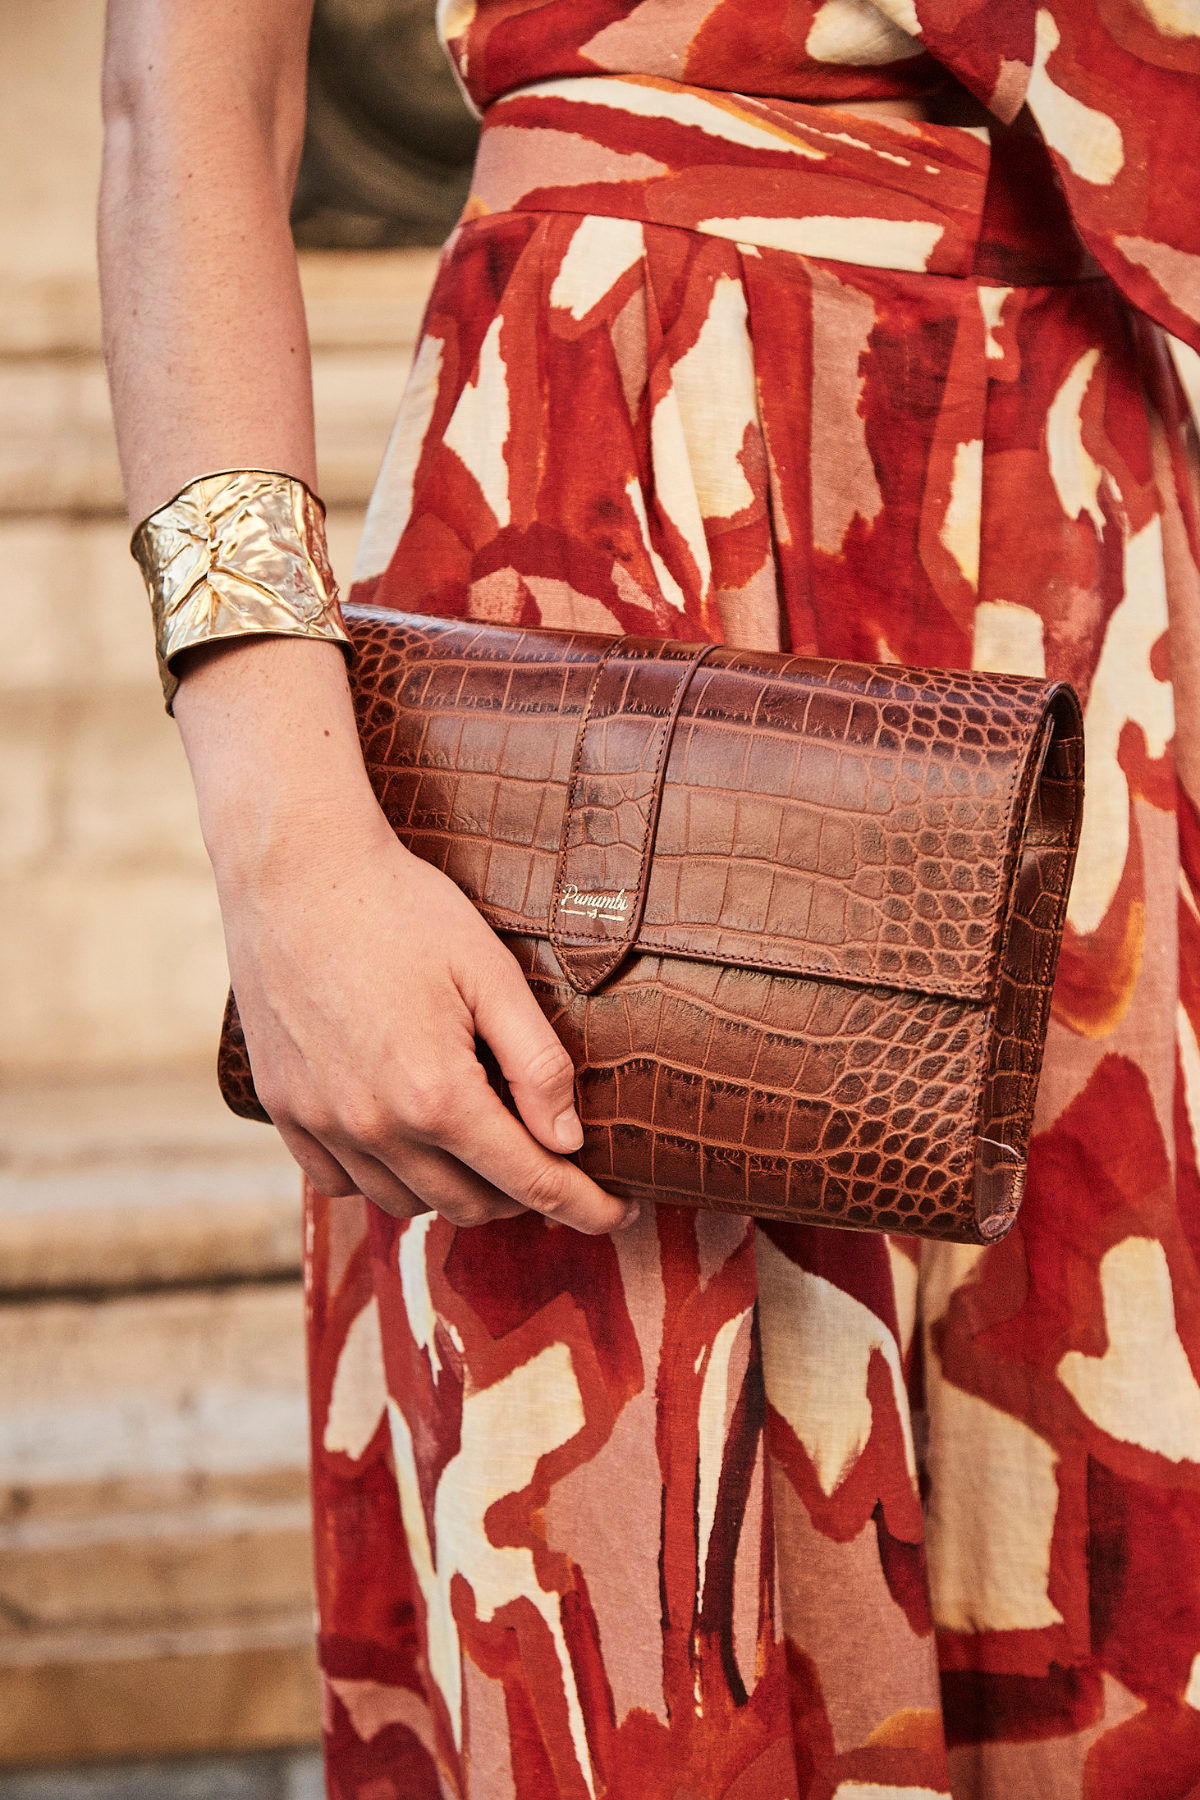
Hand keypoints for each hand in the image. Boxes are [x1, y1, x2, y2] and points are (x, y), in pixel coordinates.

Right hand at [176, 637, 635, 1234]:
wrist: (294, 872)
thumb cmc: (402, 909)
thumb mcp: (491, 972)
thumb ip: (537, 1063)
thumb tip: (568, 1142)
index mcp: (438, 1094)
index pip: (529, 1180)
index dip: (583, 1206)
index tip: (620, 1218)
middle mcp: (377, 1125)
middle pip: (470, 1205)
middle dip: (522, 1196)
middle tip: (550, 1163)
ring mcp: (323, 1122)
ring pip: (406, 1203)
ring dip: (455, 1192)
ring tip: (482, 1152)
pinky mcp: (284, 1108)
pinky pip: (341, 1183)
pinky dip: (384, 1181)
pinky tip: (407, 1145)